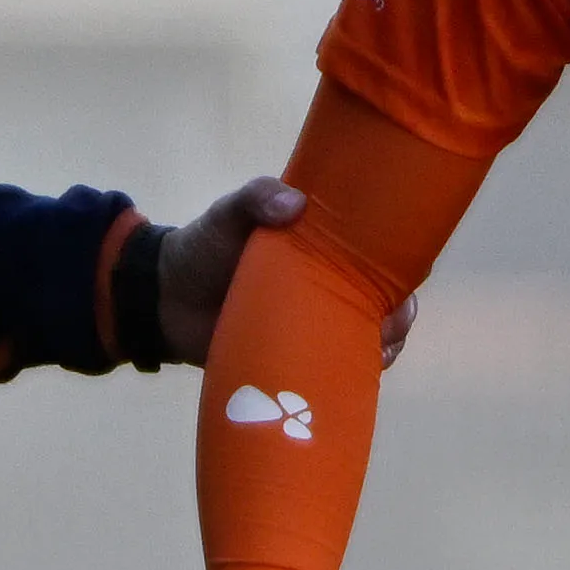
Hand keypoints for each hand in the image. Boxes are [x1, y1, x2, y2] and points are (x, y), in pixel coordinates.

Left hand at [153, 180, 417, 369]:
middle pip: (386, 303)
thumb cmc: (203, 248)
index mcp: (325, 250)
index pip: (379, 257)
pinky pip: (339, 368)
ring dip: (384, 346)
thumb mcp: (228, 212)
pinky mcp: (301, 359)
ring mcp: (317, 326)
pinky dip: (355, 372)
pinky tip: (356, 371)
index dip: (401, 267)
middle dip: (399, 314)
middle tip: (389, 322)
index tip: (404, 278)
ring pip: (370, 339)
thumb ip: (257, 197)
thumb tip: (295, 207)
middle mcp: (331, 288)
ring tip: (375, 350)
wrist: (165, 302)